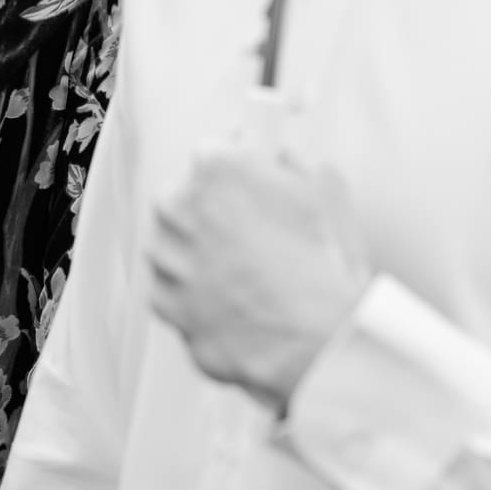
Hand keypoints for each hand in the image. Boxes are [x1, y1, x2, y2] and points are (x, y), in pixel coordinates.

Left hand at [149, 131, 370, 413]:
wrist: (318, 340)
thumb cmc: (323, 266)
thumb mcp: (325, 189)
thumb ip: (291, 163)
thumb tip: (281, 161)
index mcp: (215, 168)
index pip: (215, 149)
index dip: (239, 166)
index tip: (249, 176)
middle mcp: (178, 208)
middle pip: (185, 195)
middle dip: (213, 209)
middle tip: (253, 231)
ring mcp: (167, 259)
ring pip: (174, 244)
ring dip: (200, 252)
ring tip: (248, 272)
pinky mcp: (165, 305)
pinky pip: (173, 290)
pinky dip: (196, 294)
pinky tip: (234, 300)